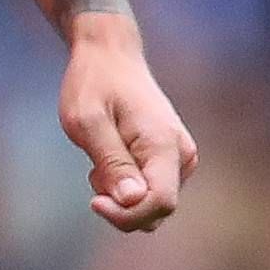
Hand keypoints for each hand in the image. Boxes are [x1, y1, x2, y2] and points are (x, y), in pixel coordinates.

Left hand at [59, 17, 195, 232]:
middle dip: (120, 205)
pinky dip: (124, 186)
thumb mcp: (88, 122)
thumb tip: (132, 200)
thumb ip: (112, 162)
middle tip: (93, 170)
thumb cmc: (94, 84)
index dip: (126, 214)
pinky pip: (149, 192)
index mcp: (164, 144)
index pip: (160, 203)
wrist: (111, 55)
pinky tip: (110, 158)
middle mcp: (182, 155)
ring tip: (101, 158)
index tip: (93, 200)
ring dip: (120, 195)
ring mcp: (180, 158)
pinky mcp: (171, 160)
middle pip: (157, 210)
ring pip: (151, 204)